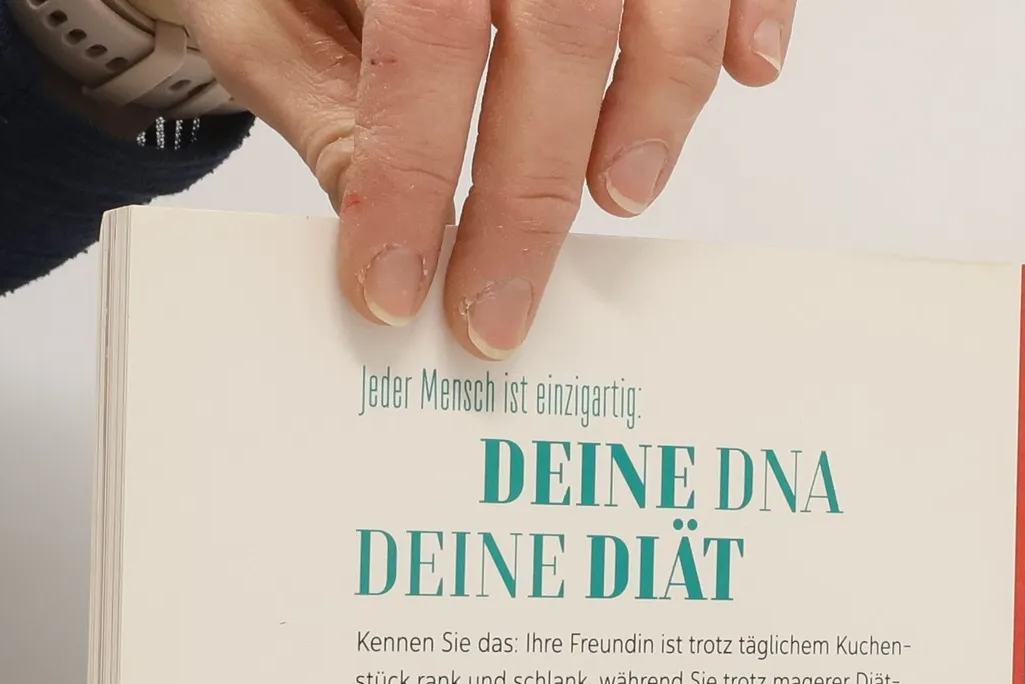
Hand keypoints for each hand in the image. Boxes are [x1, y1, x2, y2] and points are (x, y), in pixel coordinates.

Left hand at [171, 0, 793, 357]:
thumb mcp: (268, 10)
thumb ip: (325, 106)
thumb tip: (379, 227)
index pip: (426, 38)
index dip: (411, 176)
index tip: (394, 286)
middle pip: (558, 35)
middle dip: (526, 198)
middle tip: (493, 313)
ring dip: (658, 108)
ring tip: (618, 195)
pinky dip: (756, 15)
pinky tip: (749, 71)